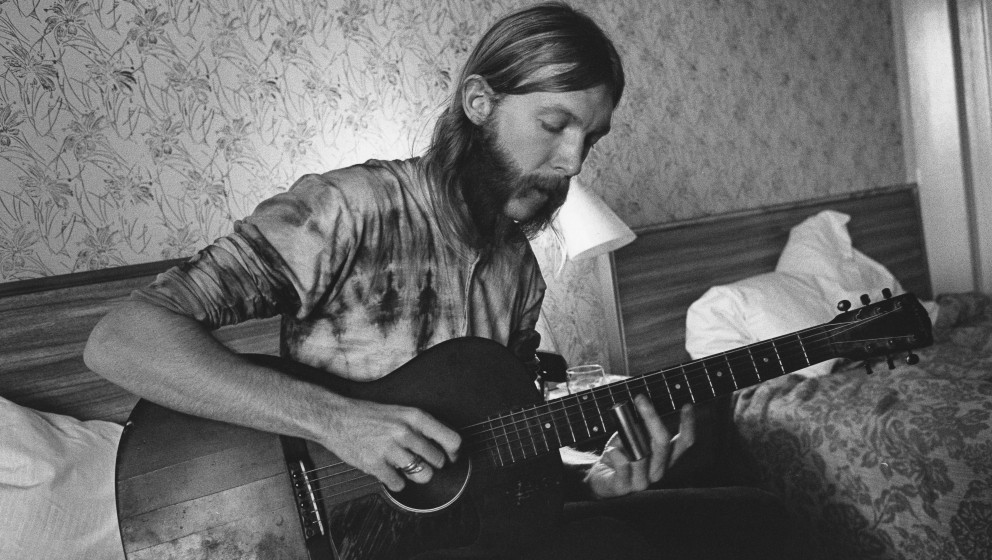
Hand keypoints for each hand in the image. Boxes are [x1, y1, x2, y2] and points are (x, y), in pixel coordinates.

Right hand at [319, 399, 460, 491]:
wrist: (335, 417)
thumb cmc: (368, 415)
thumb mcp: (400, 412)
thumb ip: (421, 427)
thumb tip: (445, 446)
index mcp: (415, 416)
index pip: (452, 439)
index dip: (454, 452)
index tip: (450, 457)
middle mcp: (405, 432)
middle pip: (437, 461)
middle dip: (430, 464)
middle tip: (418, 460)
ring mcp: (391, 449)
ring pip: (423, 475)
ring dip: (416, 475)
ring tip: (404, 467)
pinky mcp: (376, 465)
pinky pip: (399, 485)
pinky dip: (395, 482)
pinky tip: (387, 471)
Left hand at [584, 396, 695, 498]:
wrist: (599, 477)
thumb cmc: (619, 454)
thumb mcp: (632, 437)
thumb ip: (641, 427)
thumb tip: (642, 407)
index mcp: (665, 458)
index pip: (684, 443)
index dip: (688, 425)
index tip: (687, 405)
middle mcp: (658, 471)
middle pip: (663, 443)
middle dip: (651, 418)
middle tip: (640, 399)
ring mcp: (642, 481)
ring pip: (642, 456)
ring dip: (629, 438)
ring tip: (619, 429)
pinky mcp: (623, 487)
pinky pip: (623, 467)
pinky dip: (616, 454)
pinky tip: (611, 450)